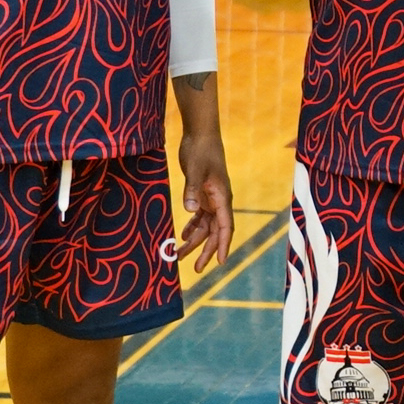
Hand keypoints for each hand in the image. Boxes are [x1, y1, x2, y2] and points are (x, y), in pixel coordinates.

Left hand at [175, 131, 233, 272]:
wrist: (201, 134)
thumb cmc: (201, 150)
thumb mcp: (196, 170)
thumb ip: (193, 190)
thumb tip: (190, 211)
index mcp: (222, 197)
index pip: (225, 227)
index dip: (223, 245)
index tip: (220, 263)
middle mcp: (219, 200)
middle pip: (215, 232)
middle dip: (207, 250)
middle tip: (195, 268)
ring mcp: (212, 197)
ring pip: (206, 226)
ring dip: (194, 241)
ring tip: (179, 255)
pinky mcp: (203, 193)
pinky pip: (200, 216)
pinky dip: (192, 226)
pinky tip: (182, 235)